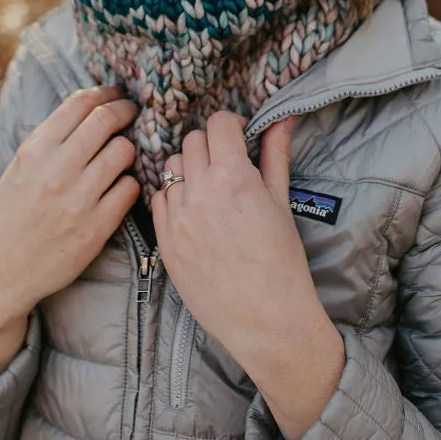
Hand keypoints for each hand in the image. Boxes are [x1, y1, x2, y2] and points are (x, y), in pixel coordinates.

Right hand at [0, 85, 140, 339]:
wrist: (0, 269)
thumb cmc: (12, 213)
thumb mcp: (21, 166)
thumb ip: (52, 139)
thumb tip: (90, 108)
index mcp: (36, 149)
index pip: (81, 103)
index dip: (105, 93)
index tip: (116, 94)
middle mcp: (58, 169)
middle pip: (107, 120)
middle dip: (125, 111)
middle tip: (131, 112)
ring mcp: (79, 198)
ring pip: (124, 151)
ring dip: (126, 149)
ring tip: (120, 156)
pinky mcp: (97, 226)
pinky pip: (130, 188)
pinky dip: (128, 184)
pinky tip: (118, 187)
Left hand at [151, 111, 344, 439]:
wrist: (267, 319)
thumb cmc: (282, 261)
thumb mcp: (280, 202)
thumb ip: (276, 155)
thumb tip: (282, 119)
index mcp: (233, 178)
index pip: (217, 124)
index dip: (231, 127)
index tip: (239, 139)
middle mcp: (199, 192)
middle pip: (191, 141)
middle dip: (210, 146)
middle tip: (225, 165)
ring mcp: (177, 218)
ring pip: (171, 169)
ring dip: (188, 170)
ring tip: (208, 190)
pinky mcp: (164, 242)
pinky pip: (158, 200)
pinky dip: (173, 198)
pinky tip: (193, 212)